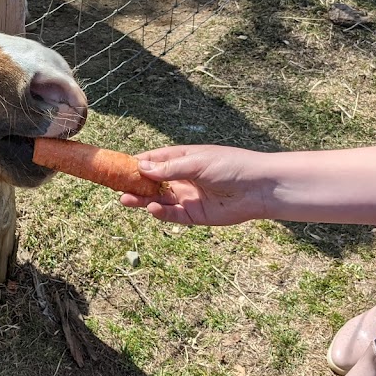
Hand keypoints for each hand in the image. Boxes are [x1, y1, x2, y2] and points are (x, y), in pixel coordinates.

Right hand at [119, 145, 270, 225]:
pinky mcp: (194, 215)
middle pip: (151, 182)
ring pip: (158, 199)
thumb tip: (140, 166)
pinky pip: (172, 215)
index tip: (116, 167)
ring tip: (125, 199)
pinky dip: (161, 212)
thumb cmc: (231, 166)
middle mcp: (182, 178)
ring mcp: (187, 197)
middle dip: (133, 184)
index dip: (135, 164)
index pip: (152, 161)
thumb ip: (168, 168)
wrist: (260, 188)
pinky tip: (152, 208)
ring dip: (141, 200)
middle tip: (115, 187)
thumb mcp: (196, 162)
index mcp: (182, 160)